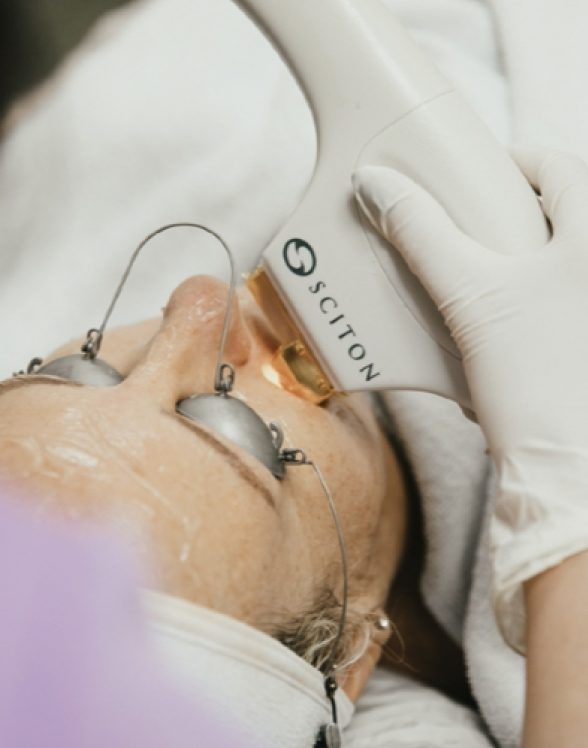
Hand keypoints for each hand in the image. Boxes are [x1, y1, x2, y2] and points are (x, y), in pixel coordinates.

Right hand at [353, 147, 587, 650]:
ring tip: (470, 268)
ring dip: (512, 255)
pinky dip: (520, 296)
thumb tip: (376, 186)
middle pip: (559, 209)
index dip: (508, 162)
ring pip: (556, 257)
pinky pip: (555, 300)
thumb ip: (422, 235)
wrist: (567, 475)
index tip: (468, 174)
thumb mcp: (473, 296)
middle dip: (507, 210)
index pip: (557, 165)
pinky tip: (490, 316)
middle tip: (463, 221)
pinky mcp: (583, 345)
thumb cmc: (540, 382)